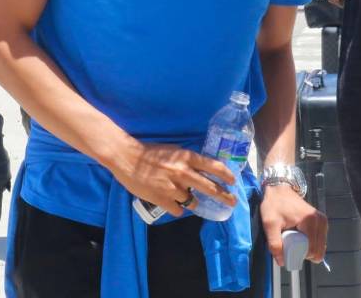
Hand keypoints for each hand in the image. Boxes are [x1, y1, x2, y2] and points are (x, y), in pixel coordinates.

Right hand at [109, 141, 236, 217]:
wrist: (127, 158)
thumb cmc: (149, 152)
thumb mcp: (173, 150)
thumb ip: (187, 160)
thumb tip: (200, 170)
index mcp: (187, 158)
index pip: (214, 167)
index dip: (226, 175)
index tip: (233, 182)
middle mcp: (184, 173)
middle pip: (211, 188)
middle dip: (224, 197)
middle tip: (231, 202)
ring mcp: (174, 188)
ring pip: (192, 202)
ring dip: (190, 201)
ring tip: (182, 196)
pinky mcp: (162, 200)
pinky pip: (177, 210)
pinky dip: (175, 208)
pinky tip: (169, 202)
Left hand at [260, 184, 326, 265]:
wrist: (279, 189)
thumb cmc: (274, 204)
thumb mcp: (270, 224)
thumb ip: (274, 243)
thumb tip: (281, 262)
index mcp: (310, 221)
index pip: (312, 249)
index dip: (301, 256)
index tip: (289, 251)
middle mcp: (320, 220)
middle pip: (318, 249)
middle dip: (305, 253)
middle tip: (290, 245)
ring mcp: (322, 220)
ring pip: (320, 245)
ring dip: (308, 248)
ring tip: (294, 240)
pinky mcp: (321, 220)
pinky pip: (320, 239)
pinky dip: (311, 242)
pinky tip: (300, 237)